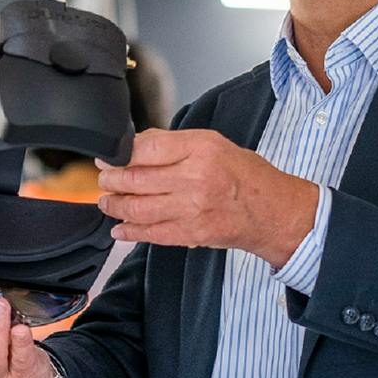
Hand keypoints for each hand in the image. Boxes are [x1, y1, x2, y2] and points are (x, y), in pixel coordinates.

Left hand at [97, 128, 319, 266]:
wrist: (273, 211)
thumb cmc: (245, 175)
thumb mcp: (214, 144)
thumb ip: (173, 144)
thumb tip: (136, 145)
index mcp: (200, 149)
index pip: (145, 148)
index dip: (118, 154)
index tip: (107, 156)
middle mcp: (195, 178)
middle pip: (135, 179)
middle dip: (111, 180)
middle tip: (104, 179)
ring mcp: (192, 208)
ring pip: (137, 208)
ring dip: (114, 206)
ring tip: (107, 202)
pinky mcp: (192, 233)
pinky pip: (151, 233)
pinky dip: (129, 231)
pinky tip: (119, 228)